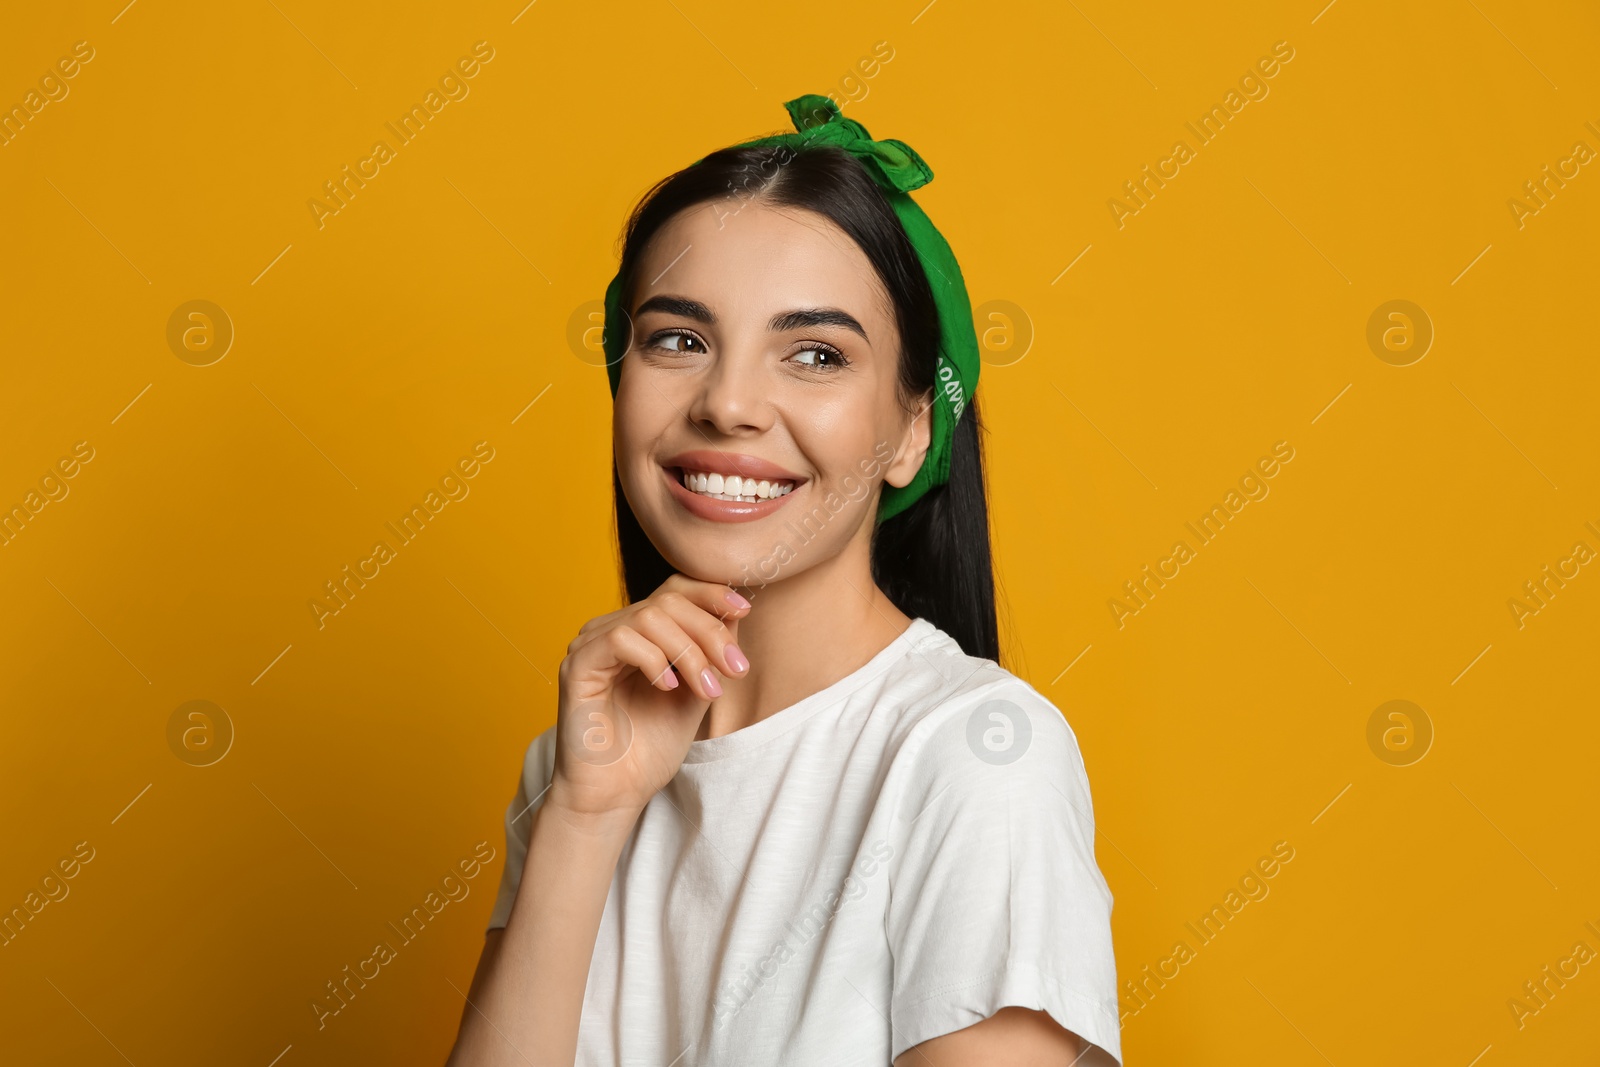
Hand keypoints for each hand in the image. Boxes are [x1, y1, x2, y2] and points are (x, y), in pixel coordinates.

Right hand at [549, 574, 749, 820]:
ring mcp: (590, 645)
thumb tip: (736, 611)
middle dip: (710, 632)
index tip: (744, 610)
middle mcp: (611, 630)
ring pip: (649, 617)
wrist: (617, 793)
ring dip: (689, 651)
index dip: (710, 593)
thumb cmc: (651, 747)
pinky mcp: (576, 665)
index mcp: (638, 632)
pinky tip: (668, 688)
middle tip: (735, 670)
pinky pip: (620, 639)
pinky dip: (654, 660)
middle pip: (668, 601)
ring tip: (708, 689)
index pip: (674, 590)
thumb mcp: (697, 691)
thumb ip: (711, 652)